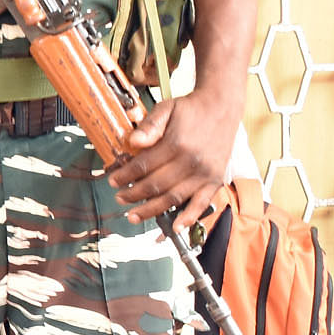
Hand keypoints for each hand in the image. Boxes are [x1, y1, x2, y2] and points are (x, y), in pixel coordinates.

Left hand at [108, 88, 238, 225]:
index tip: (112, 180)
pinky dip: (188, 218)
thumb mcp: (166, 108)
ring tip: (134, 215)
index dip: (125, 175)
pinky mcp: (215, 180)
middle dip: (133, 194)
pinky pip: (201, 204)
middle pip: (156, 185)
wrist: (221, 107)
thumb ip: (149, 126)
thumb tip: (132, 141)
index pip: (144, 165)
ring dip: (151, 210)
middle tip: (119, 197)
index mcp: (177, 143)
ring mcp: (205, 173)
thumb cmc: (191, 109)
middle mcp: (192, 161)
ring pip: (174, 198)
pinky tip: (175, 227)